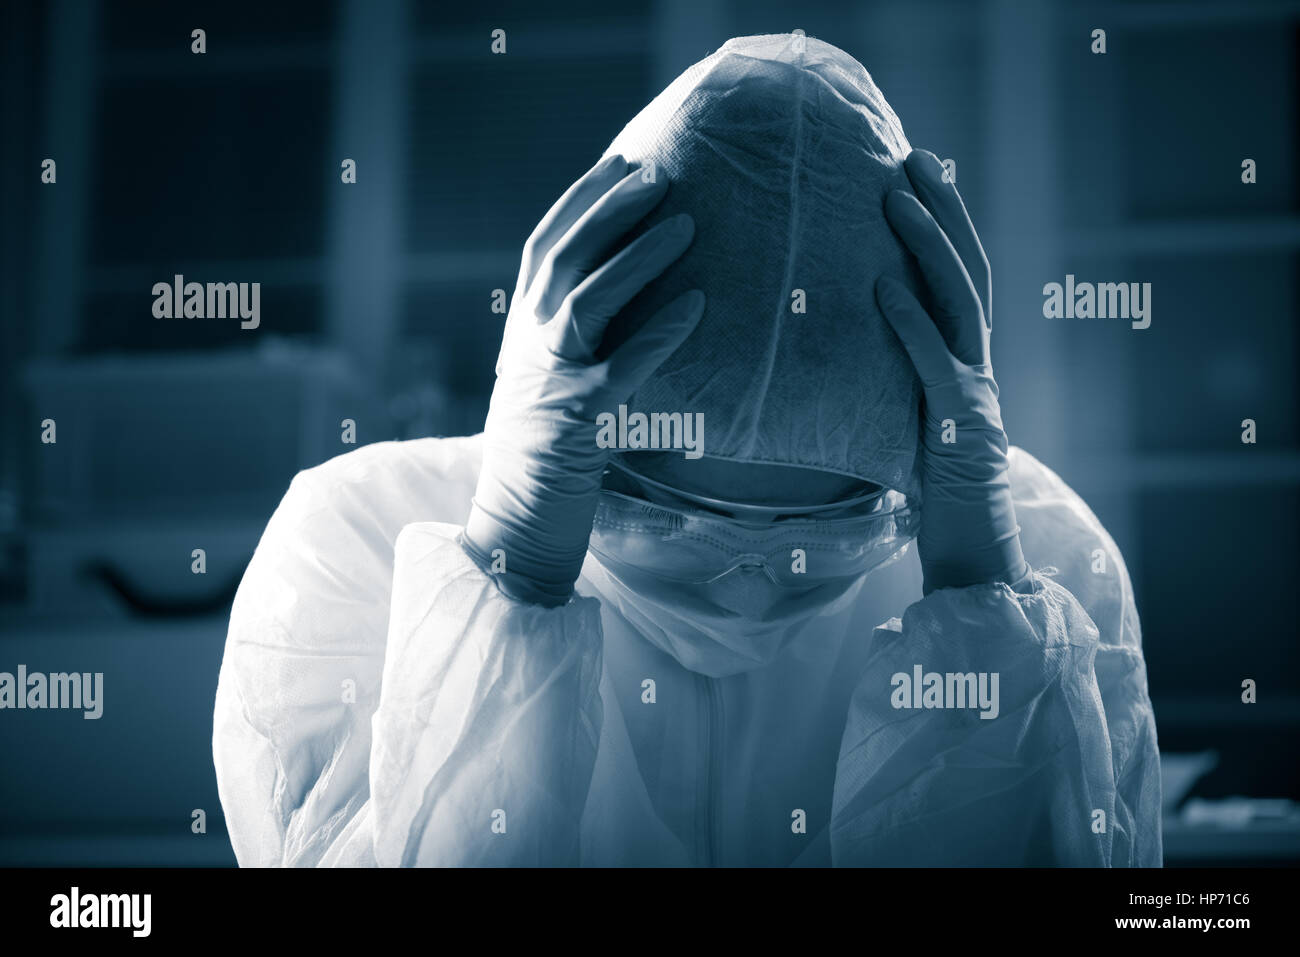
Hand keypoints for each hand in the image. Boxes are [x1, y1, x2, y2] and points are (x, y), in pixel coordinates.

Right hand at [462, 154, 705, 605]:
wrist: (517, 521)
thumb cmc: (546, 450)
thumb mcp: (547, 378)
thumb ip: (571, 332)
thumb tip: (624, 285)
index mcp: (521, 328)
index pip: (543, 245)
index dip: (581, 199)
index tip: (622, 160)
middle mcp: (527, 344)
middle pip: (563, 258)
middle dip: (609, 211)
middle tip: (658, 175)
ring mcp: (549, 381)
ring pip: (586, 302)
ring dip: (637, 258)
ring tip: (685, 224)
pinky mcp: (578, 421)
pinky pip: (622, 368)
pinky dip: (659, 333)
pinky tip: (695, 305)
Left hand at [875, 149, 1028, 593]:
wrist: (970, 551)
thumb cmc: (934, 492)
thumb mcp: (909, 420)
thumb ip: (895, 378)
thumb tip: (846, 341)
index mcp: (965, 360)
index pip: (959, 276)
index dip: (944, 222)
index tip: (916, 174)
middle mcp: (979, 365)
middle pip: (968, 270)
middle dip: (944, 209)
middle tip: (916, 155)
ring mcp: (976, 392)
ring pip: (961, 302)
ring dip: (930, 247)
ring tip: (897, 200)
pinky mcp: (962, 427)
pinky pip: (935, 365)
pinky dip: (910, 324)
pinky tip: (882, 288)